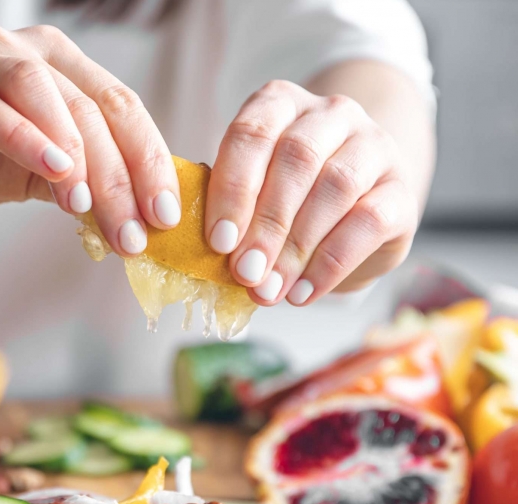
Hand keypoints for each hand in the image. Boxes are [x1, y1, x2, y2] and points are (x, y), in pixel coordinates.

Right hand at [0, 25, 178, 256]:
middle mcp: (22, 50)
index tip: (167, 215)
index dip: (149, 160)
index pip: (119, 105)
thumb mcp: (32, 174)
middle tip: (136, 231)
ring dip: (77, 154)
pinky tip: (53, 171)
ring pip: (43, 95)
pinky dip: (25, 138)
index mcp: (57, 64)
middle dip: (120, 174)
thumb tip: (136, 219)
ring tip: (92, 206)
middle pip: (89, 106)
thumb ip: (77, 183)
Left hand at [205, 80, 418, 305]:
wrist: (354, 207)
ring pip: (336, 186)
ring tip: (270, 288)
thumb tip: (211, 248)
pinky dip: (331, 262)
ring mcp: (374, 146)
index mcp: (280, 102)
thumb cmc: (286, 196)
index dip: (233, 188)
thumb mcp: (252, 190)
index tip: (219, 240)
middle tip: (245, 271)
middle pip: (297, 158)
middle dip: (266, 222)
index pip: (252, 133)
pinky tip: (304, 291)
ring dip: (297, 245)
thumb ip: (231, 206)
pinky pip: (370, 221)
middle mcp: (331, 113)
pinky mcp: (402, 190)